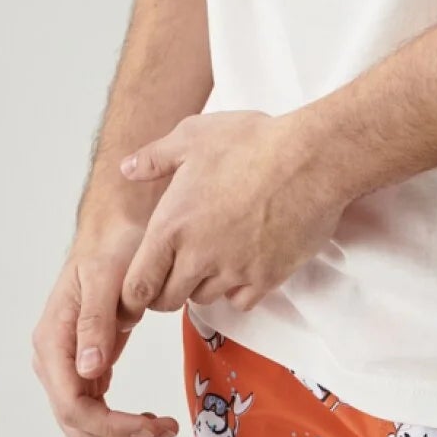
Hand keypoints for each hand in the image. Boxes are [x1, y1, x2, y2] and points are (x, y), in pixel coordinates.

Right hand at [30, 215, 180, 436]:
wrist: (116, 227)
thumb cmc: (109, 244)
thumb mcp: (104, 276)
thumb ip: (94, 322)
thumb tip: (87, 369)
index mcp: (53, 339)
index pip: (72, 404)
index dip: (110, 425)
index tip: (149, 425)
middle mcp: (54, 357)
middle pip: (76, 423)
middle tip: (163, 431)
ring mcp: (68, 363)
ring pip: (85, 423)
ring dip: (120, 436)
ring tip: (161, 428)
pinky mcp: (86, 363)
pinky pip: (97, 407)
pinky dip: (120, 421)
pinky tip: (146, 419)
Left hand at [116, 109, 344, 317]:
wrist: (308, 159)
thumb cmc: (251, 142)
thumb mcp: (193, 136)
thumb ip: (155, 157)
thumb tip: (128, 168)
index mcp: (172, 226)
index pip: (138, 285)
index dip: (133, 292)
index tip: (139, 287)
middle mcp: (199, 256)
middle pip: (168, 300)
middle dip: (165, 289)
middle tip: (173, 269)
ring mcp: (234, 271)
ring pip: (204, 298)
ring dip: (201, 284)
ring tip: (211, 256)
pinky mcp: (267, 278)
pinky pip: (241, 300)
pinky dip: (237, 289)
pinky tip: (242, 262)